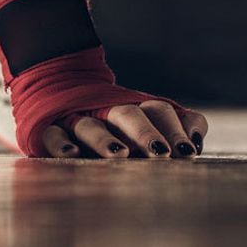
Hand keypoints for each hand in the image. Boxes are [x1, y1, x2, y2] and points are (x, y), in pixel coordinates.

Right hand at [37, 99, 207, 159]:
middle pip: (128, 115)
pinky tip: (73, 155)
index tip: (188, 152)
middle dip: (145, 133)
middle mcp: (107, 111)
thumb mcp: (148, 122)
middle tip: (161, 154)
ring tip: (119, 155)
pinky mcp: (49, 129)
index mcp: (135, 107)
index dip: (174, 129)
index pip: (159, 111)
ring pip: (90, 126)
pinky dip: (62, 143)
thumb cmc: (116, 123)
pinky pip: (53, 134)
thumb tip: (197, 142)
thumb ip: (179, 126)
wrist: (58, 91)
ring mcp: (77, 119)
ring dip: (105, 139)